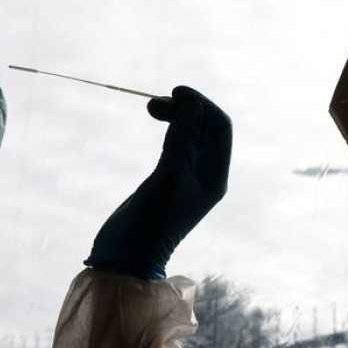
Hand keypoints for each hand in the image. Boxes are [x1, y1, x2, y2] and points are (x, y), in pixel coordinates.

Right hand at [85, 86, 231, 279]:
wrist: (127, 255)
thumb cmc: (151, 221)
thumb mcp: (169, 177)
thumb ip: (182, 141)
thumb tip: (194, 105)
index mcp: (215, 177)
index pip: (220, 128)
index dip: (201, 105)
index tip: (174, 93)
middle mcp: (205, 175)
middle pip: (205, 127)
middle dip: (186, 108)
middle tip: (153, 104)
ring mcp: (186, 177)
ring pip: (189, 133)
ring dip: (175, 115)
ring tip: (150, 108)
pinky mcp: (166, 179)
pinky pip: (175, 144)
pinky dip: (168, 128)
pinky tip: (155, 123)